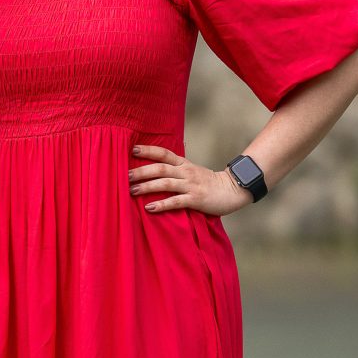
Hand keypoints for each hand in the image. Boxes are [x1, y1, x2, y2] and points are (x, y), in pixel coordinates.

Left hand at [129, 145, 251, 216]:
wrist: (232, 190)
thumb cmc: (208, 183)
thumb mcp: (192, 171)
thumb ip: (176, 170)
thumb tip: (154, 170)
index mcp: (184, 164)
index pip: (163, 153)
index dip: (148, 150)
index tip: (132, 150)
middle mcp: (186, 172)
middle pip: (160, 168)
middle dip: (141, 171)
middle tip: (124, 175)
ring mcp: (191, 185)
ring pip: (165, 183)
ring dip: (147, 187)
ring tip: (131, 191)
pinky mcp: (196, 199)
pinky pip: (176, 201)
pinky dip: (162, 204)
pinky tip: (149, 208)